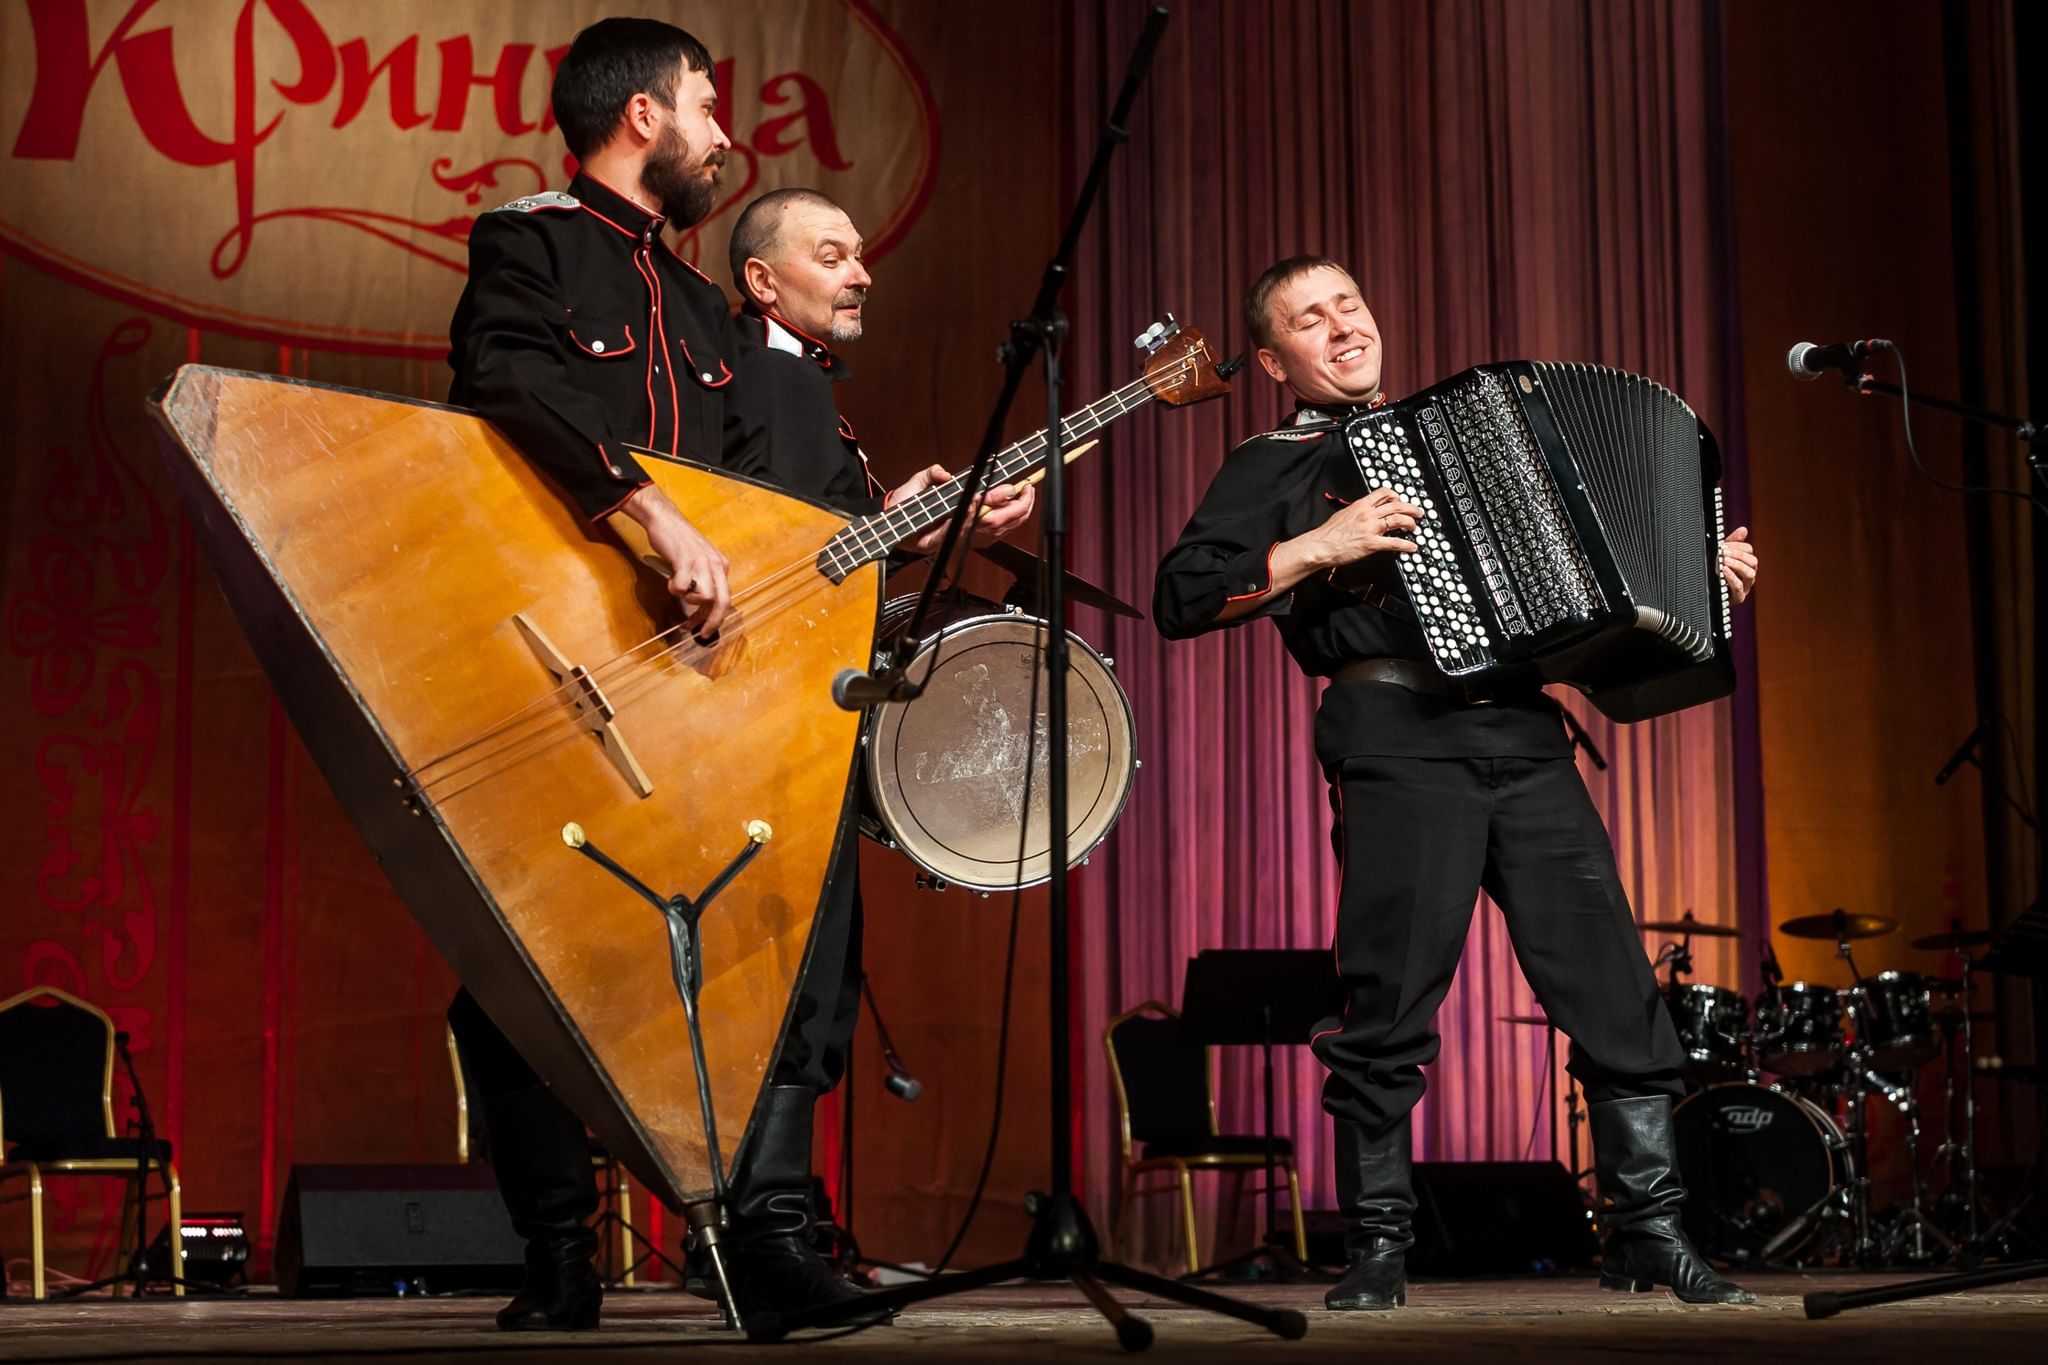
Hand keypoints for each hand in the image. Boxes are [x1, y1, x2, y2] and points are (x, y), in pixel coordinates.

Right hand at [626, 485, 730, 636]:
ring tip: (679, 590)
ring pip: (705, 596)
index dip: (715, 618)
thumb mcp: (700, 562)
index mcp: (721, 566)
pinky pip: (683, 587)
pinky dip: (675, 589)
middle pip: (722, 601)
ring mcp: (701, 562)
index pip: (725, 599)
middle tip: (702, 632)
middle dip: (712, 621)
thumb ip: (705, 581)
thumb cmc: (679, 542)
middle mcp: (715, 564)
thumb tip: (702, 610)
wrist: (665, 520)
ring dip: (690, 600)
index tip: (704, 628)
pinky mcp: (685, 560)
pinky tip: (671, 580)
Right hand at [892, 465, 1037, 553]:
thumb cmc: (907, 512)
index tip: (1001, 490)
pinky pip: (999, 534)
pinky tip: (1020, 507)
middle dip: (1013, 506)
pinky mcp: (972, 542)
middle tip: (1024, 487)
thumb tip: (943, 474)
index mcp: (938, 531)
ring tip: (1027, 493)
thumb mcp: (911, 489)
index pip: (966, 518)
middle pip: (991, 524)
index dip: (986, 504)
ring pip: (999, 530)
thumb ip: (928, 478)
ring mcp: (966, 542)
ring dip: (1017, 513)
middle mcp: (955, 539)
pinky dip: (1012, 521)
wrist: (902, 534)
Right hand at [1298, 487, 1421, 568]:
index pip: (1383, 493)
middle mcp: (1367, 514)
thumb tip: (1364, 510)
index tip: (1401, 499)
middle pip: (1396, 505)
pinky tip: (1412, 547)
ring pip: (1398, 520)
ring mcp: (1370, 528)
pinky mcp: (1371, 544)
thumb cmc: (1327, 533)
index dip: (1396, 495)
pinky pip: (1394, 543)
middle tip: (1418, 512)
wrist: (1320, 545)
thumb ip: (1356, 511)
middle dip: (1411, 508)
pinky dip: (1406, 545)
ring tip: (1414, 527)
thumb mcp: (1343, 514)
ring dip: (1410, 523)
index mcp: (1360, 505)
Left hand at [1721, 526, 1756, 604]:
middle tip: (1724, 552)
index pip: (1749, 551)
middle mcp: (1748, 576)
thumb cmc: (1716, 575)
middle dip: (1739, 555)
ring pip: (1750, 574)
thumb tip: (1743, 529)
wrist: (1705, 595)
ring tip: (1724, 560)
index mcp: (1745, 564)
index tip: (1725, 545)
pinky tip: (1724, 570)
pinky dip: (1732, 577)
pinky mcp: (1737, 597)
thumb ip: (1732, 543)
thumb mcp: (1722, 557)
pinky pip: (1739, 587)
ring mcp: (1744, 587)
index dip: (1739, 546)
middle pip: (1753, 562)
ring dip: (1738, 565)